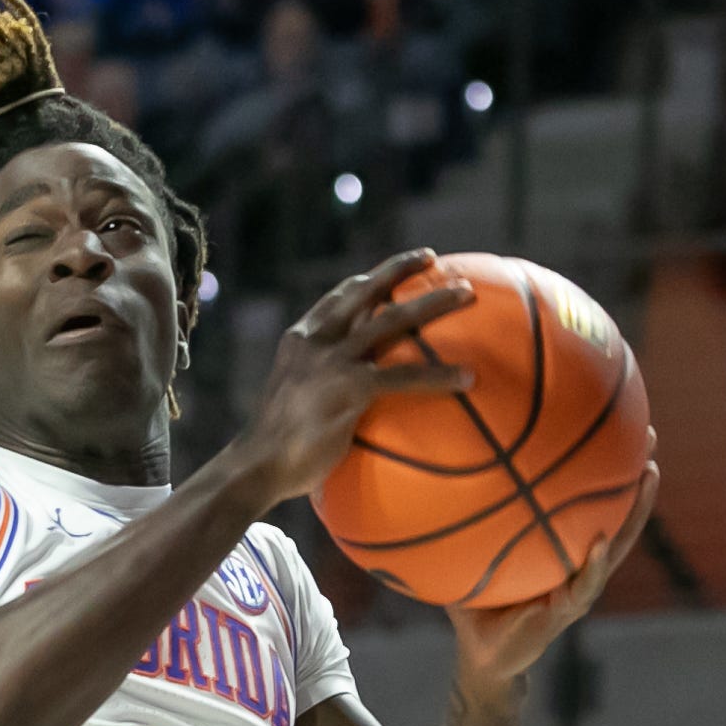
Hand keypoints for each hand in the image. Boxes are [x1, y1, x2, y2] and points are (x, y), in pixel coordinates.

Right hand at [226, 249, 476, 505]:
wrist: (257, 467)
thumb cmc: (280, 448)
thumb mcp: (296, 399)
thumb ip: (322, 384)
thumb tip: (357, 397)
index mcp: (299, 340)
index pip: (338, 298)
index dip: (370, 279)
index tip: (397, 268)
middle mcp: (314, 342)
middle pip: (365, 292)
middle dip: (400, 269)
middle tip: (432, 258)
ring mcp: (331, 363)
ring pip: (391, 321)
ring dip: (433, 302)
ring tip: (467, 294)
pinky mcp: (348, 389)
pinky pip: (403, 376)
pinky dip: (439, 375)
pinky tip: (468, 378)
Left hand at [446, 456, 658, 696]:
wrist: (481, 656)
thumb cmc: (474, 605)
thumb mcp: (462, 558)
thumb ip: (454, 525)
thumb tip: (423, 478)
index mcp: (559, 549)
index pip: (587, 503)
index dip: (602, 469)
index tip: (614, 426)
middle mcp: (576, 562)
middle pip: (615, 513)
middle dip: (634, 475)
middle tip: (650, 435)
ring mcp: (578, 586)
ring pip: (616, 544)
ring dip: (636, 512)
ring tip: (649, 475)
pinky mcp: (567, 611)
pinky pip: (584, 585)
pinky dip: (592, 565)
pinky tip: (598, 543)